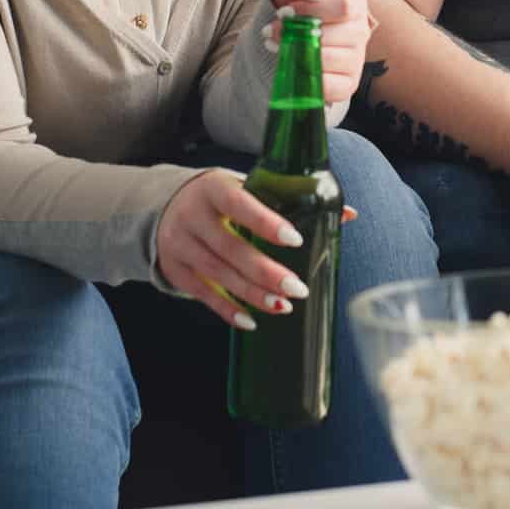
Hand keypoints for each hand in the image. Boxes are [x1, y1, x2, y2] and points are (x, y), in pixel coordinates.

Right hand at [155, 168, 357, 329]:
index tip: (295, 240)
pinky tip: (250, 320)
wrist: (163, 205)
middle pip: (230, 248)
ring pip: (218, 274)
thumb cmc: (219, 198)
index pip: (240, 204)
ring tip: (282, 306)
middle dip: (265, 271)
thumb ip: (290, 200)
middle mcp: (192, 215)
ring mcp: (179, 244)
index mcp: (213, 188)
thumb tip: (347, 215)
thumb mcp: (245, 188)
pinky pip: (201, 294)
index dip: (266, 223)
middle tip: (298, 288)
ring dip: (252, 293)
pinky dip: (227, 309)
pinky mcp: (174, 268)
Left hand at [267, 0, 372, 103]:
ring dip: (297, 56)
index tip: (284, 12)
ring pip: (330, 61)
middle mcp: (361, 32)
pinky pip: (332, 88)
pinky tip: (291, 67)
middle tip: (271, 31)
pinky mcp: (348, 84)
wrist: (292, 34)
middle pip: (337, 35)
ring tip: (275, 46)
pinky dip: (307, 79)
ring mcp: (357, 61)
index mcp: (355, 4)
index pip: (343, 7)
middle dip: (299, 35)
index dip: (311, 11)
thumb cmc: (296, 7)